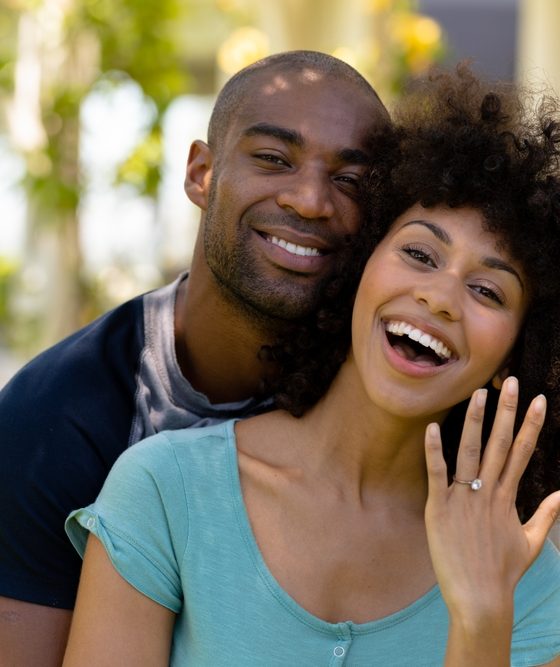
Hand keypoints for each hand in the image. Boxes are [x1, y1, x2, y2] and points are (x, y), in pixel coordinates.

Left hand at [424, 377, 559, 621]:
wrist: (481, 599)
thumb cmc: (503, 572)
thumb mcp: (530, 543)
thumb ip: (545, 515)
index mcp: (507, 497)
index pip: (523, 452)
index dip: (532, 425)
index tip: (540, 400)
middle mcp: (488, 492)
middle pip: (500, 444)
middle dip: (508, 412)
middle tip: (512, 382)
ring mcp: (463, 498)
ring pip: (470, 452)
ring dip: (475, 421)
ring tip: (479, 394)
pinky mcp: (439, 507)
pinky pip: (437, 473)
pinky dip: (434, 450)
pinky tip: (432, 427)